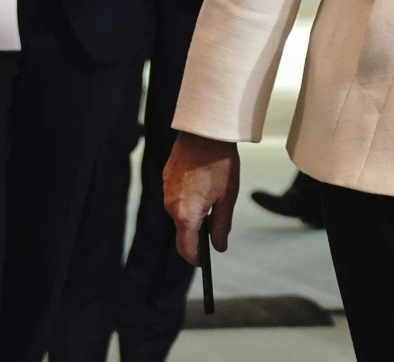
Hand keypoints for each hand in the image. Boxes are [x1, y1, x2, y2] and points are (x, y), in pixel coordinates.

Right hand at [164, 133, 238, 264]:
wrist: (205, 132)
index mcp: (186, 214)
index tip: (204, 261)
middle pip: (182, 230)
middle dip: (197, 233)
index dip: (195, 258)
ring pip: (179, 212)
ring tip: (213, 198)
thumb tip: (219, 247)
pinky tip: (203, 184)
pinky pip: (176, 196)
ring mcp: (166, 191)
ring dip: (193, 213)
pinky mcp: (166, 178)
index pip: (186, 248)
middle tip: (215, 228)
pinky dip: (188, 198)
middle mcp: (171, 205)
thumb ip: (221, 225)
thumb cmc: (220, 163)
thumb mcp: (227, 197)